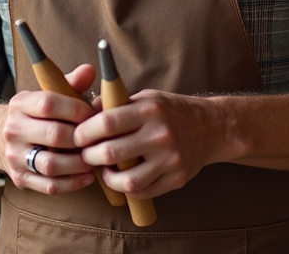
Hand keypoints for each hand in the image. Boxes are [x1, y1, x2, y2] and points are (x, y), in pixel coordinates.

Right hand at [0, 63, 97, 194]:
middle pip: (53, 135)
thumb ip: (69, 83)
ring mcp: (15, 156)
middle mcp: (14, 130)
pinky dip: (72, 183)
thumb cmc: (33, 114)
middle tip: (98, 140)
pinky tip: (87, 177)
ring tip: (94, 159)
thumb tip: (89, 70)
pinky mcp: (20, 178)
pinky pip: (48, 186)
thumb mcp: (44, 94)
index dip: (76, 110)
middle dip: (81, 139)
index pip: (49, 104)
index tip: (94, 115)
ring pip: (50, 164)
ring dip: (78, 164)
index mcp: (20, 104)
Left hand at [74, 89, 226, 199]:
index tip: (77, 136)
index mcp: (151, 109)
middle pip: (112, 153)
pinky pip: (143, 191)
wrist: (211, 127)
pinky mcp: (177, 178)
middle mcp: (161, 134)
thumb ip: (116, 105)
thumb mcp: (145, 98)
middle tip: (85, 155)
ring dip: (107, 178)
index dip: (85, 132)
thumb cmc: (170, 111)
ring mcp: (171, 159)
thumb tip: (82, 112)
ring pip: (127, 181)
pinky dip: (127, 188)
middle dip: (90, 156)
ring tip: (103, 170)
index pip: (107, 123)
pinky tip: (122, 178)